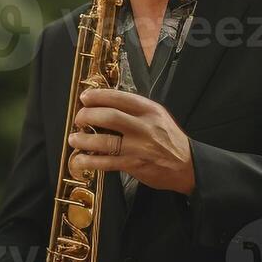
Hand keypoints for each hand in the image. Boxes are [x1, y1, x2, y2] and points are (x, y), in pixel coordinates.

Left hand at [66, 88, 194, 193]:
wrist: (187, 165)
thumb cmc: (169, 139)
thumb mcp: (157, 116)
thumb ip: (135, 110)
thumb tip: (105, 104)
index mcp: (149, 110)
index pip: (119, 98)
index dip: (98, 96)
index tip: (84, 97)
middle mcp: (144, 126)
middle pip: (109, 116)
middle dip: (87, 116)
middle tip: (79, 118)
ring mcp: (139, 147)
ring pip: (104, 141)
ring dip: (83, 140)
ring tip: (74, 139)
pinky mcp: (134, 165)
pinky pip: (106, 162)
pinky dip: (90, 161)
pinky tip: (80, 159)